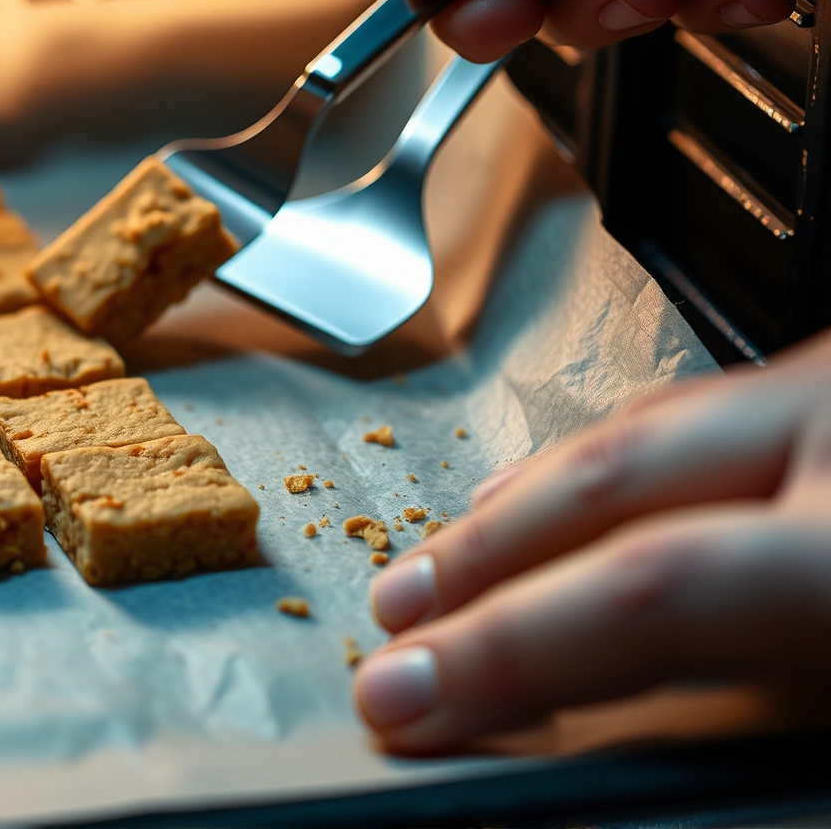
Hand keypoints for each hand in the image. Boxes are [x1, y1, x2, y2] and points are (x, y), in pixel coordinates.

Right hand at [352, 331, 830, 752]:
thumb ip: (766, 730)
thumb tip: (628, 762)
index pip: (646, 588)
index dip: (506, 646)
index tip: (411, 695)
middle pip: (617, 477)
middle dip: (481, 556)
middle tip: (398, 619)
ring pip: (657, 420)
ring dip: (534, 499)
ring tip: (453, 561)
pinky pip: (720, 401)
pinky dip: (628, 453)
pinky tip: (588, 483)